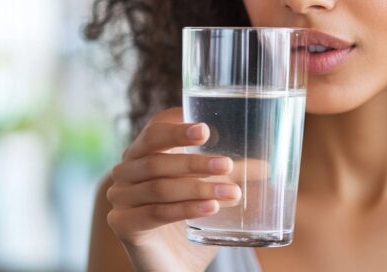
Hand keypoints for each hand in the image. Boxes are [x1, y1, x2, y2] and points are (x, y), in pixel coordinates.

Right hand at [105, 107, 241, 271]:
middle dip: (195, 161)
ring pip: (159, 186)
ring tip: (232, 193)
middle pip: (156, 157)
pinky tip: (210, 208)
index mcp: (142, 153)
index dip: (177, 128)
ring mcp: (120, 197)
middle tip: (227, 165)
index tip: (206, 130)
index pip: (154, 130)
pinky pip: (156, 212)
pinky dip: (186, 208)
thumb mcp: (209, 192)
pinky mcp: (123, 224)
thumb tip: (265, 167)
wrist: (171, 265)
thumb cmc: (188, 222)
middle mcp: (125, 171)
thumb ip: (228, 177)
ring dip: (198, 188)